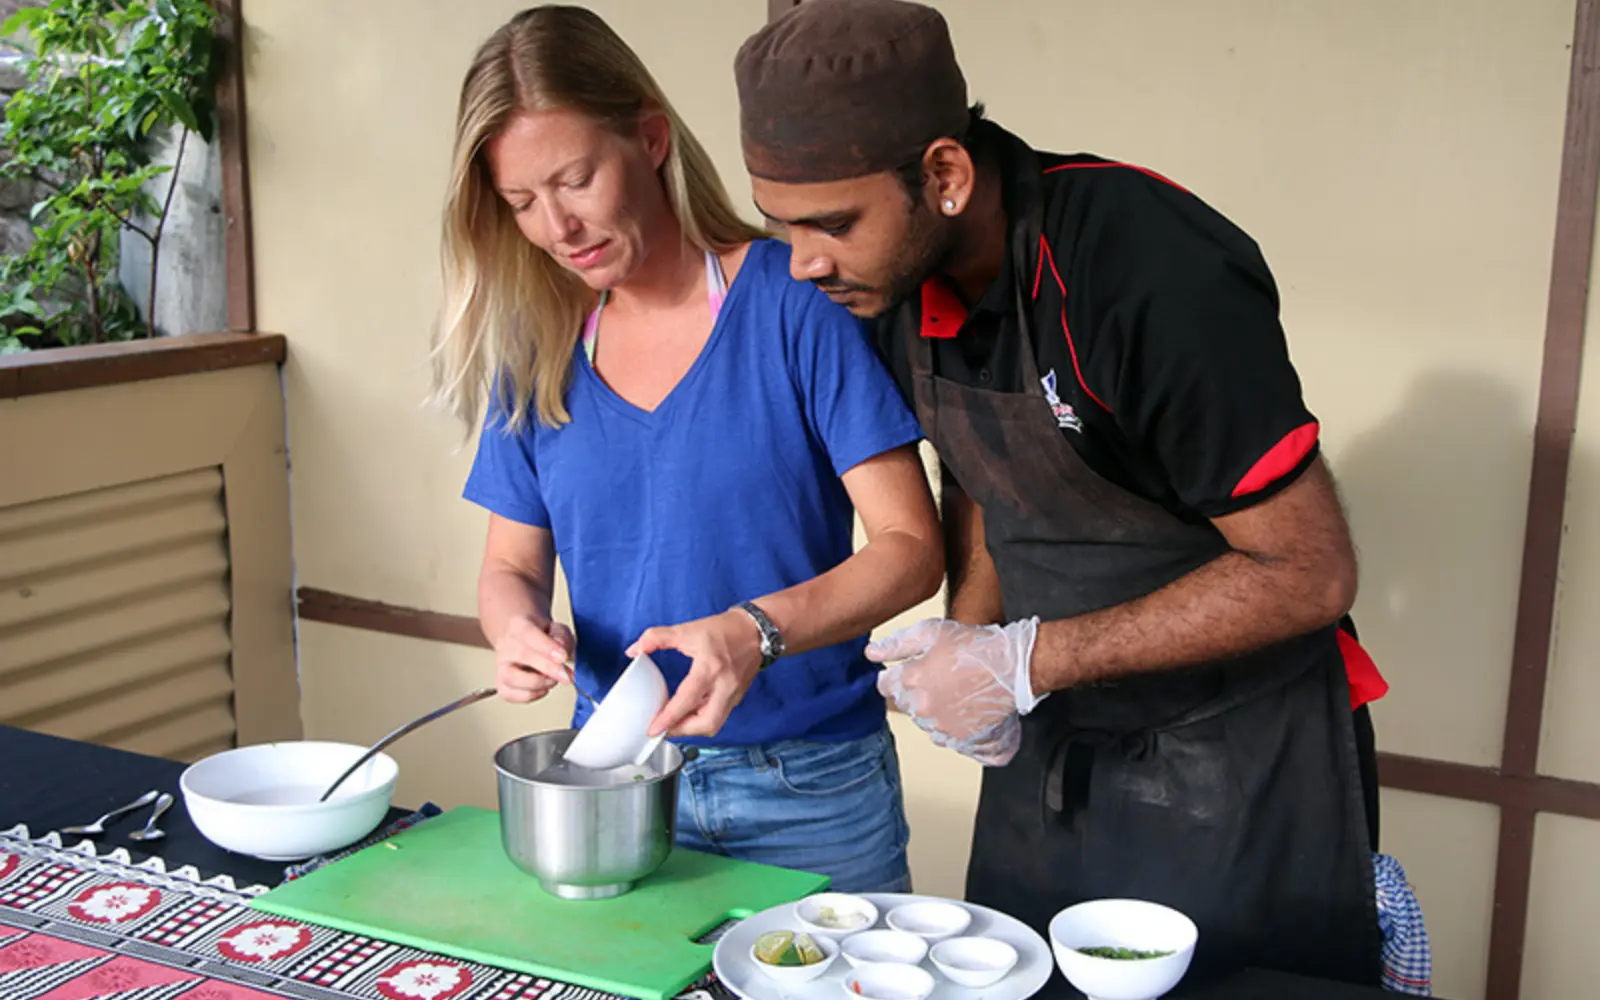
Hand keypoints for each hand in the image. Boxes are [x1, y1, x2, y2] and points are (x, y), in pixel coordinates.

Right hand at [492, 615, 576, 703]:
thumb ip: (562, 638)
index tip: (563, 657)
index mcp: (519, 626)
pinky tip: (542, 689)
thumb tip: (563, 656)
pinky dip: (529, 696)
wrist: (518, 637)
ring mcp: (501, 666)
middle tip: (567, 676)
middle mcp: (506, 646)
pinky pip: (509, 694)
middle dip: (547, 668)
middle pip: (522, 656)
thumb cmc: (539, 634)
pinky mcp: (501, 683)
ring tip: (552, 680)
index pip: (529, 634)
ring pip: (509, 678)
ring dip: (536, 685)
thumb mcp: (555, 628)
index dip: (547, 647)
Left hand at [629, 610, 764, 737]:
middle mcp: (725, 685)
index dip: (668, 718)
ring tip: (675, 723)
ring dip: (693, 728)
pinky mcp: (738, 697)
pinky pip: (719, 716)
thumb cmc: (725, 629)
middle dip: (683, 731)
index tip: (653, 728)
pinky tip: (691, 713)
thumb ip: (656, 638)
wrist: (757, 630)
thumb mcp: (687, 630)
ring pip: (714, 724)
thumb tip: (634, 650)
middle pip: (706, 723)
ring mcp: (734, 694)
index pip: (687, 701)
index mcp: (710, 668)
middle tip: (664, 729)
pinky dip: (703, 719)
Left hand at [866, 617, 1041, 765]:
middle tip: (944, 676)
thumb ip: (897, 644)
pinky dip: (954, 726)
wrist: (1015, 668)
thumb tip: (871, 653)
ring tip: (958, 691)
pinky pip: (947, 737)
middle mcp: (923, 709)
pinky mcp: (963, 740)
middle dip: (918, 692)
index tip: (914, 670)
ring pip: (926, 722)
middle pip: (906, 705)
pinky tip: (966, 709)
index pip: (885, 686)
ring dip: (936, 710)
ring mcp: (943, 728)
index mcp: (911, 682)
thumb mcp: (932, 632)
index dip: (898, 675)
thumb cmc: (977, 646)